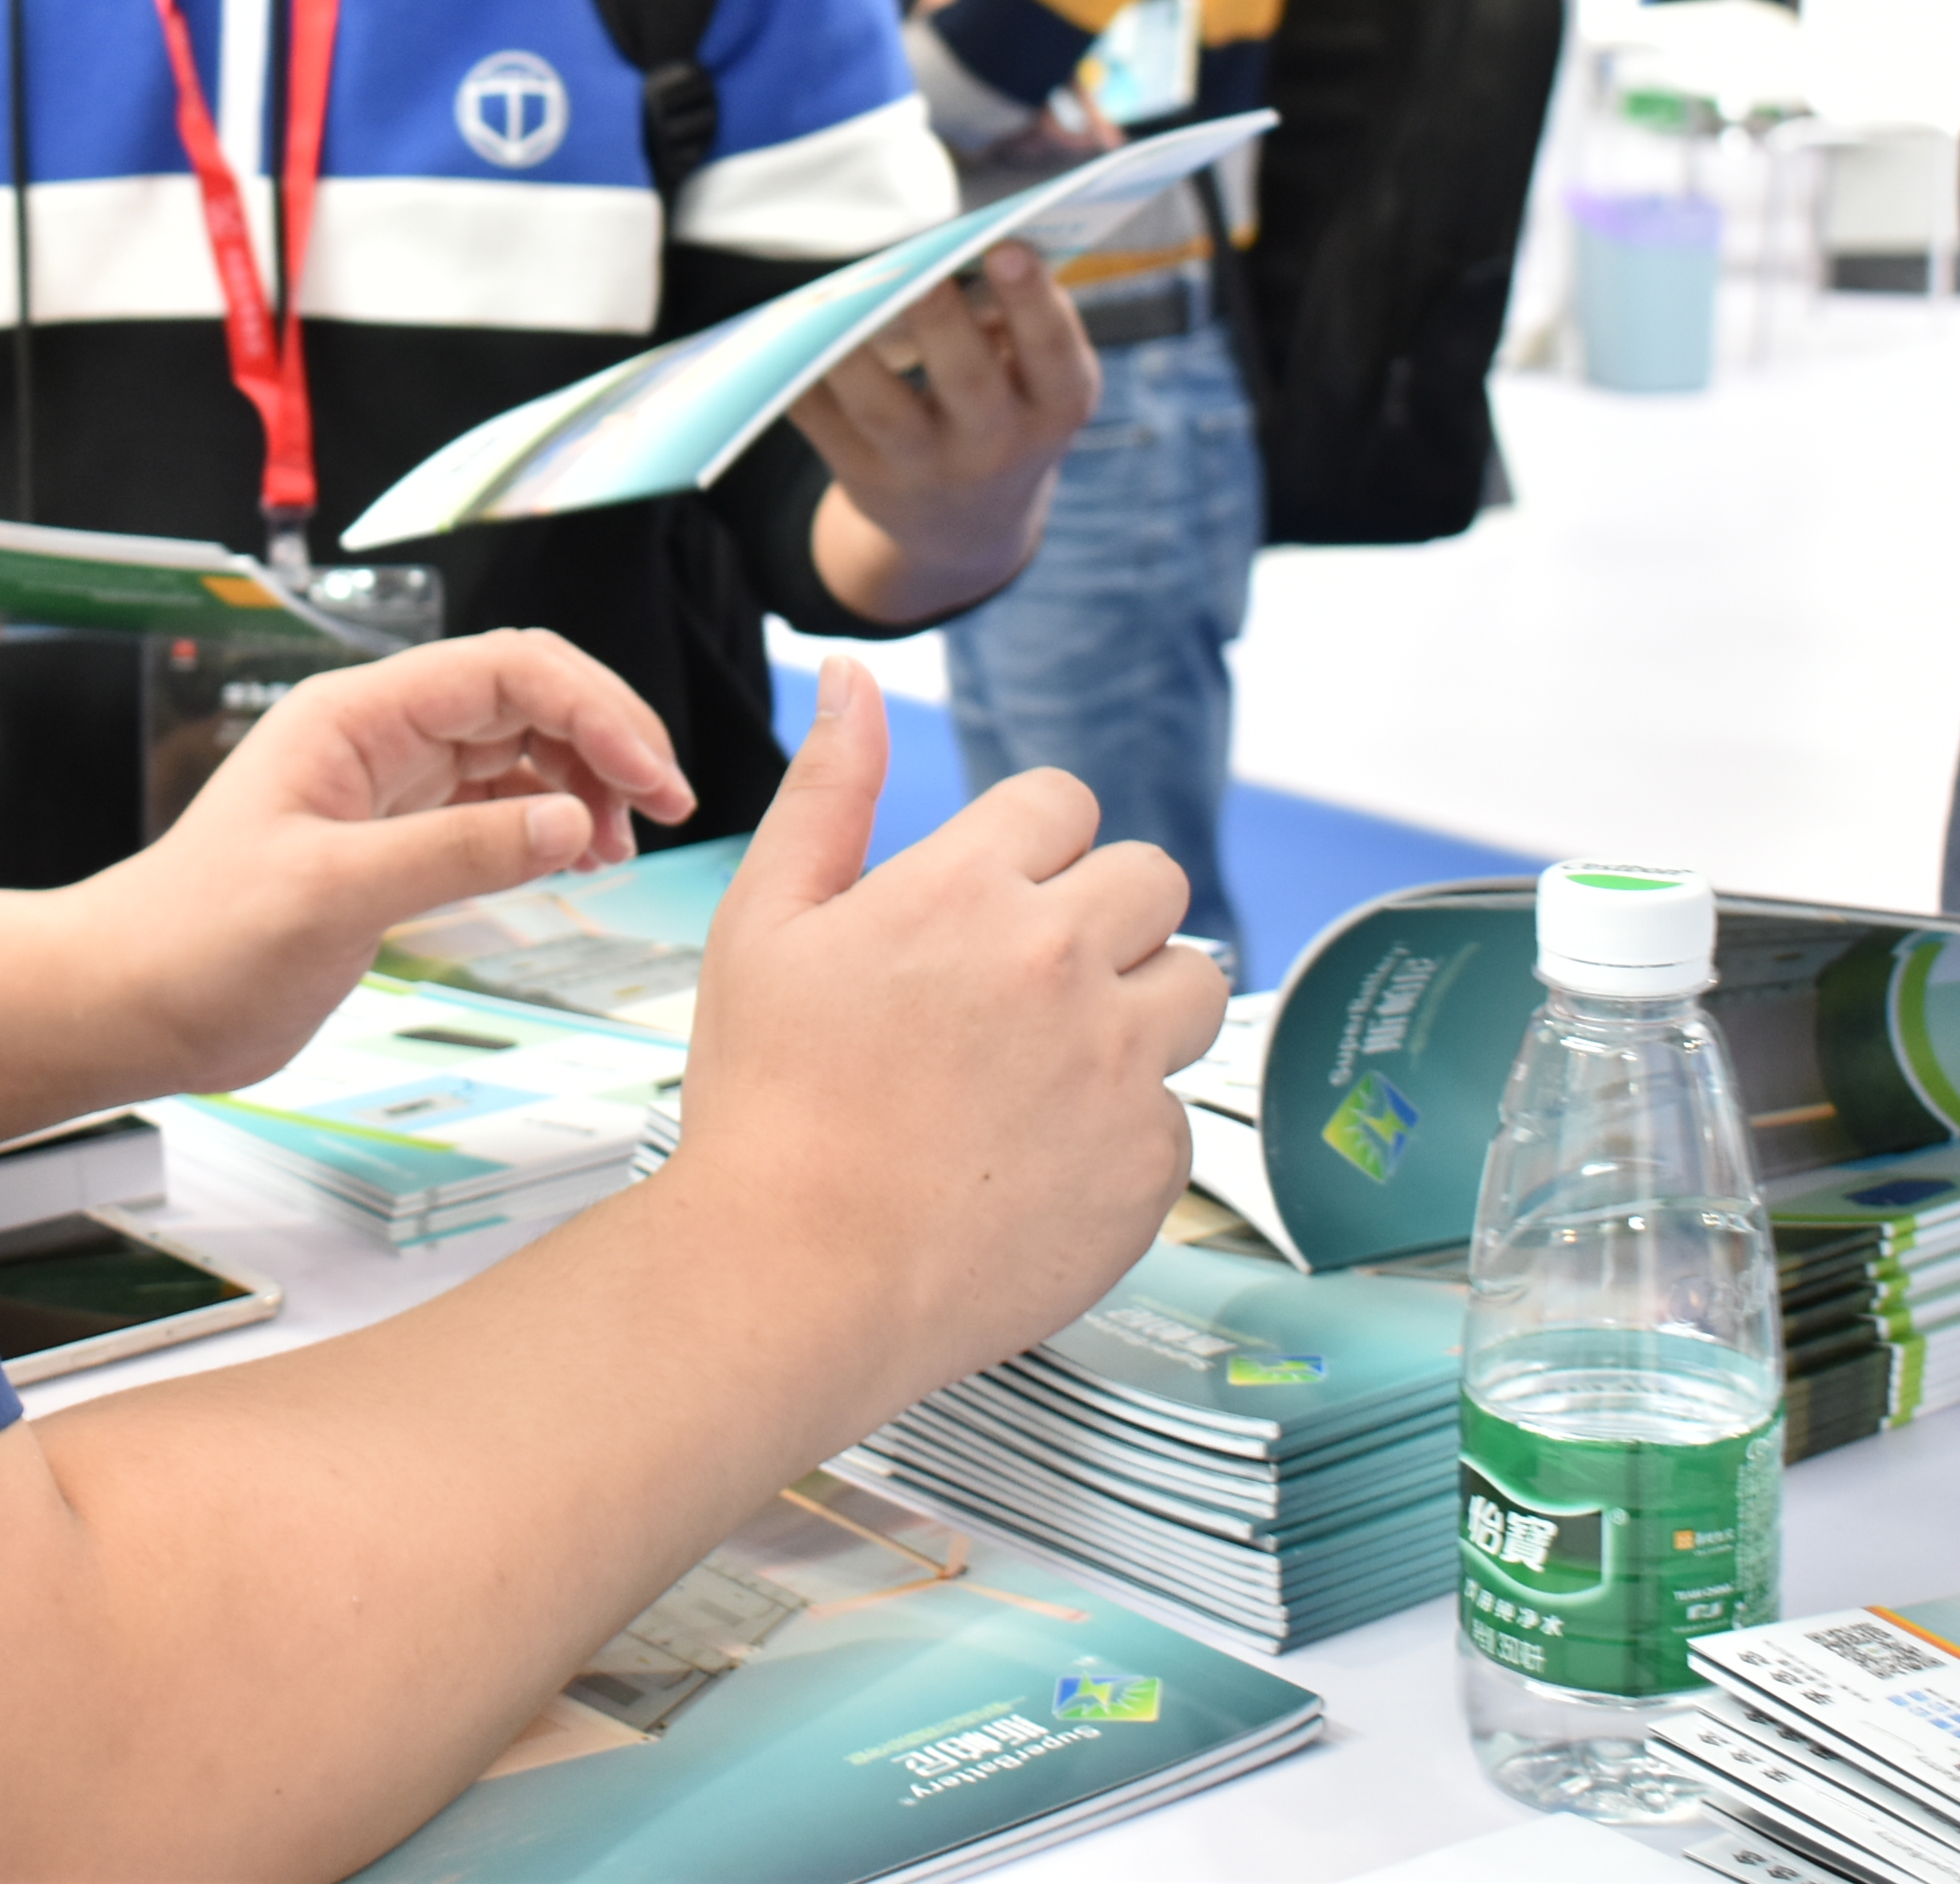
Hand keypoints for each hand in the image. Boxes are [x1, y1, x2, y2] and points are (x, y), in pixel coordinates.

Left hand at [89, 629, 697, 1097]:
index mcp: (356, 715)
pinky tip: (577, 860)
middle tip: (664, 805)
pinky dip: (547, 825)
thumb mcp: (331, 895)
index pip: (507, 669)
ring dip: (582, 784)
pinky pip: (494, 807)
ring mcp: (389, 786)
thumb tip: (569, 823)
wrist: (132, 1002)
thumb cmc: (197, 942)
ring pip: (518, 750)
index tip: (649, 777)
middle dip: (605, 737)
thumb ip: (455, 854)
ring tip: (620, 846)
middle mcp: (378, 735)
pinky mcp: (394, 840)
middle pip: (525, 697)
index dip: (593, 708)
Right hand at [666, 661, 1223, 1416]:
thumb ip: (829, 792)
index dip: (1026, 848)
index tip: (991, 902)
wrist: (796, 1277)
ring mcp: (1118, 1066)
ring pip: (1194, 983)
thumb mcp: (765, 923)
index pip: (1064, 802)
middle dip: (1099, 913)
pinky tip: (1043, 1154)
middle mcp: (1062, 962)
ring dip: (1139, 1004)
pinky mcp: (1149, 1163)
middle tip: (1025, 983)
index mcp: (968, 889)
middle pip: (1151, 878)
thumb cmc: (769, 1107)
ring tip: (1052, 1062)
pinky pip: (1177, 1109)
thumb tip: (857, 682)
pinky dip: (1125, 1125)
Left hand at [790, 242, 1098, 625]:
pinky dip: (802, 379)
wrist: (966, 524)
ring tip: (836, 299)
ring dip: (853, 357)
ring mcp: (926, 468)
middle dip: (942, 323)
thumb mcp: (1036, 378)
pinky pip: (823, 423)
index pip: (1052, 353)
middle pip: (967, 384)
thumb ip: (1010, 320)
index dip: (1032, 302)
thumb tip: (947, 251)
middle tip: (923, 269)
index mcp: (1055, 404)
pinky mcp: (865, 477)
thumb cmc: (1003, 411)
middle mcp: (996, 444)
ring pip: (882, 411)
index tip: (1008, 247)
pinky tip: (788, 333)